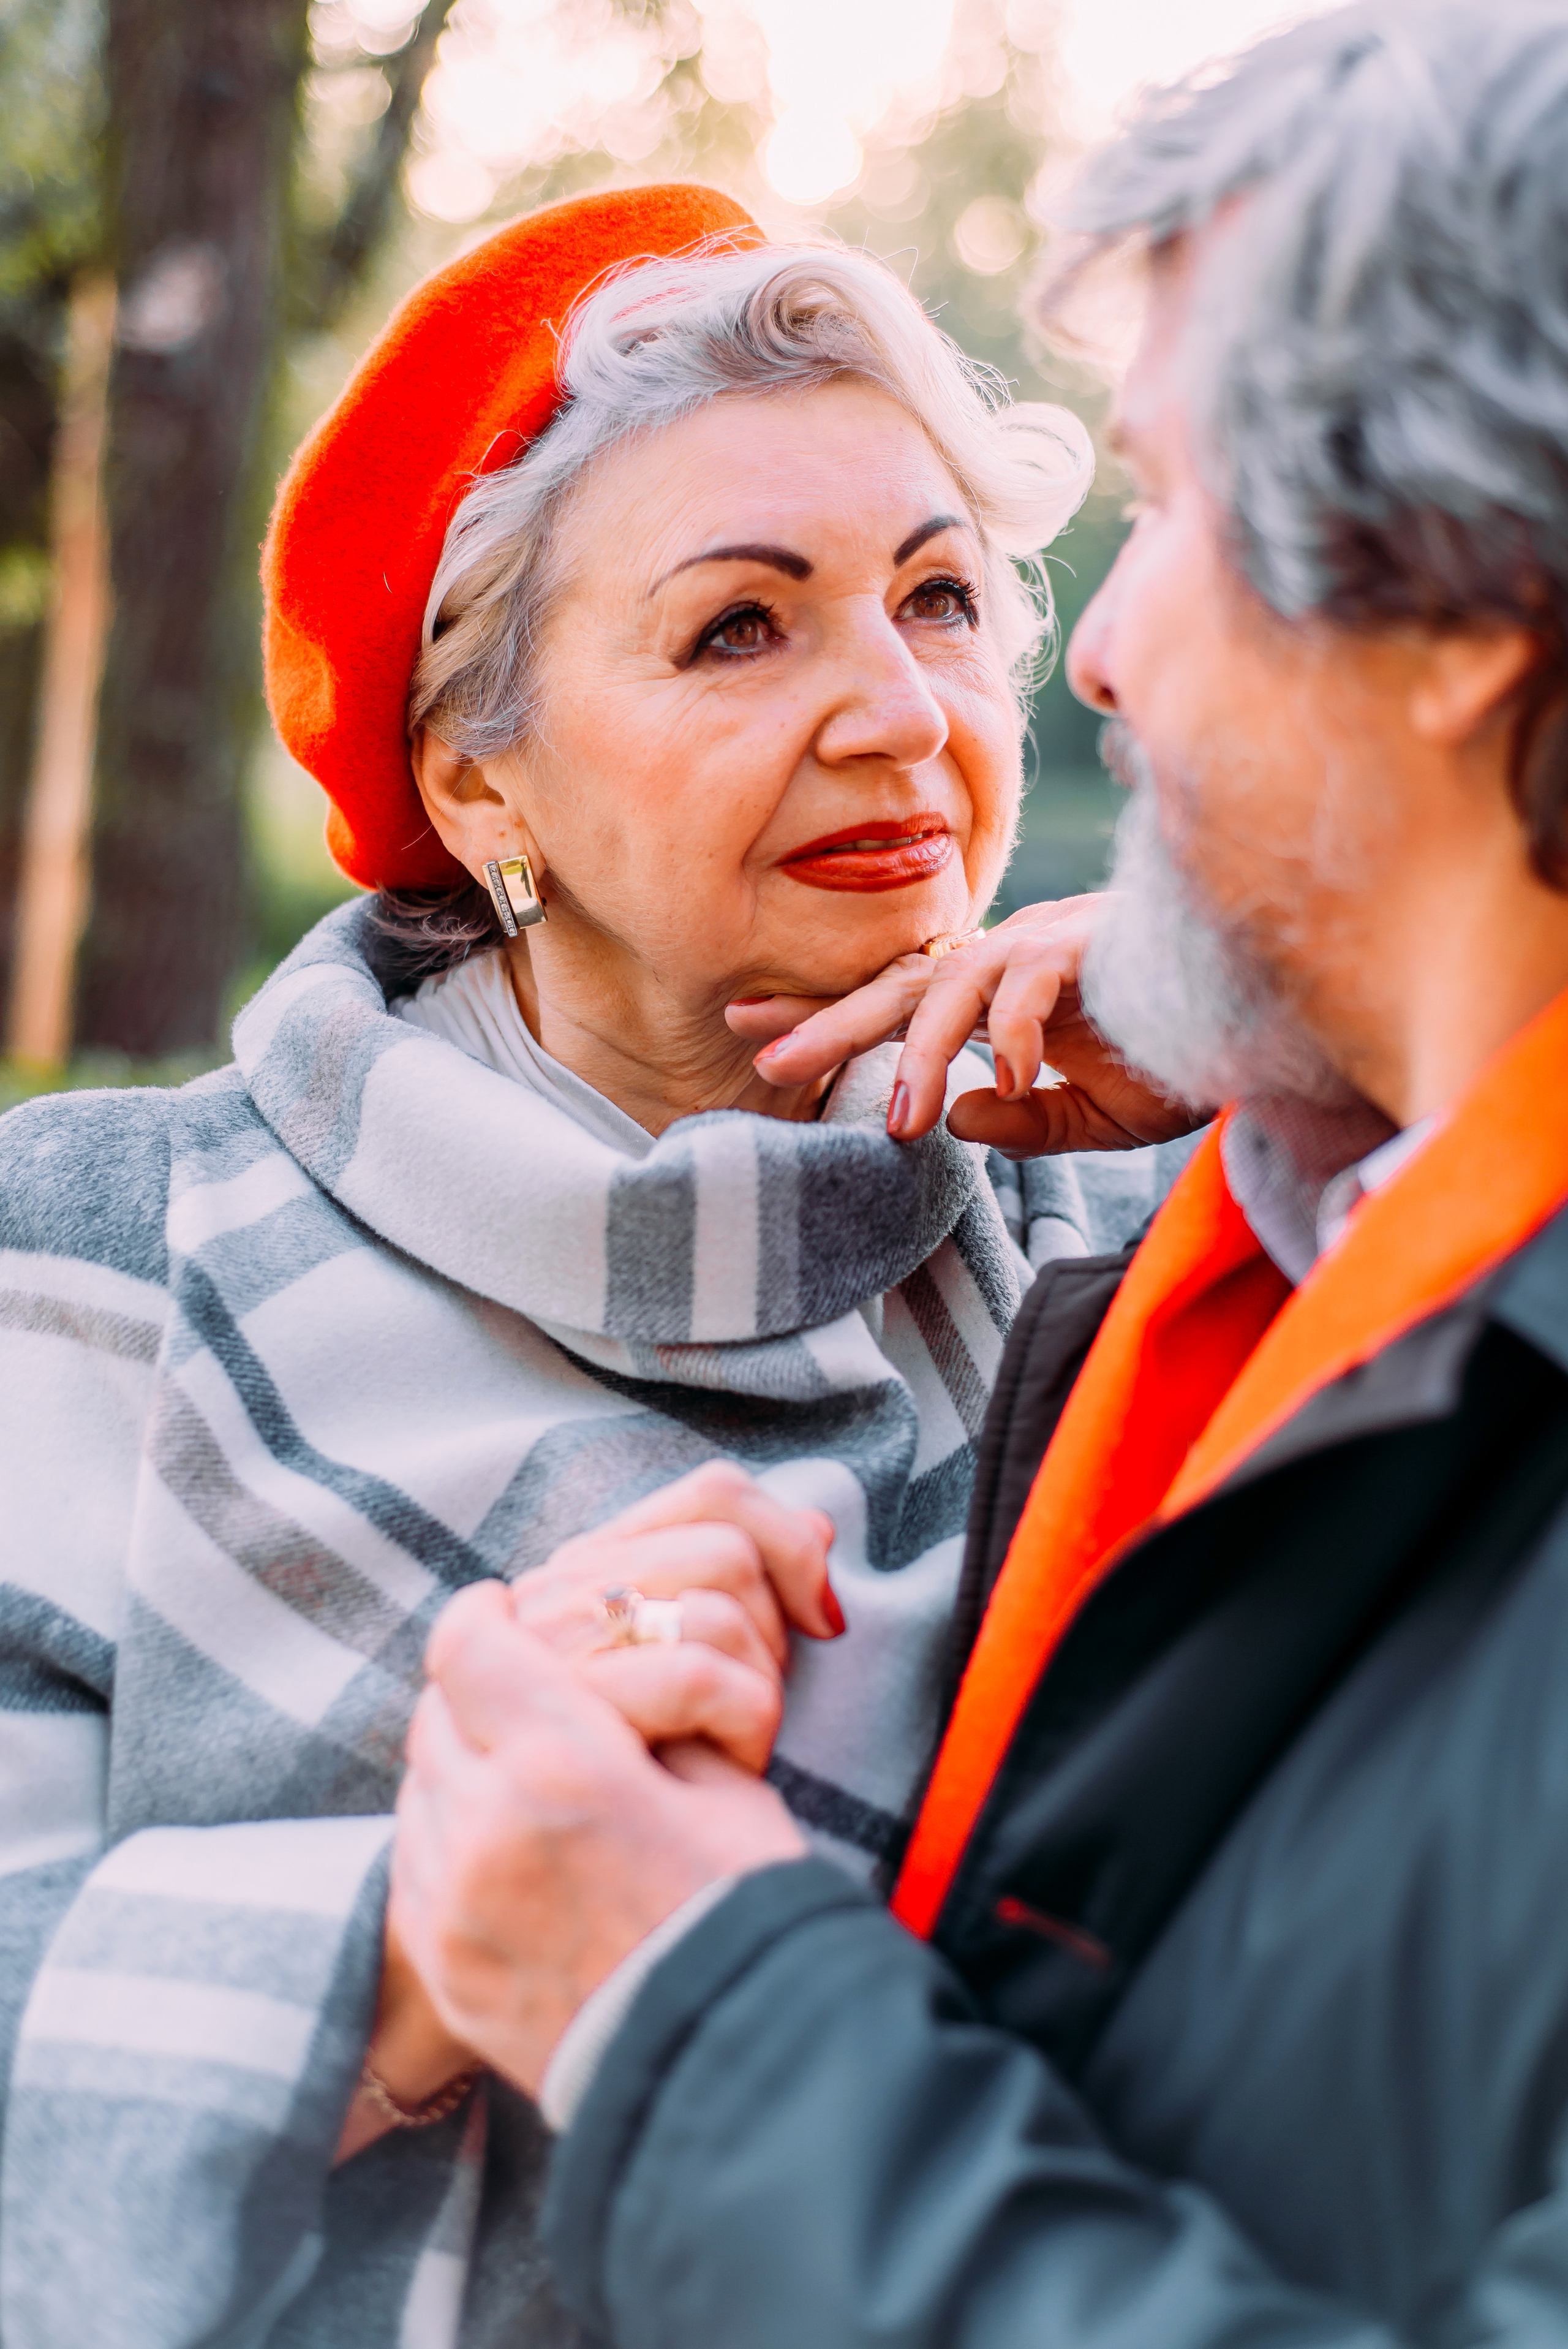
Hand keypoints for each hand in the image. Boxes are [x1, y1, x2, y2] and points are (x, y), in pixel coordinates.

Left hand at [392, 1592, 805, 2096]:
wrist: (731, 2068)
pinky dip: (450, 1836)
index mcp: (564, 1767)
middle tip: (518, 1691)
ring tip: (519, 1775)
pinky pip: (417, 1862)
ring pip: (418, 1785)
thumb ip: (643, 1713)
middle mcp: (487, 1828)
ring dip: (458, 1763)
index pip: (468, 1645)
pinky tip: (508, 1847)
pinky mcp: (443, 1965)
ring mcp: (453, 1905)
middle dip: (473, 1690)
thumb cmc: (746, 1910)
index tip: (500, 1606)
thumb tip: (597, 1670)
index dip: (481, 1613)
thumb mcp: (724, 1785)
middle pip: (435, 1710)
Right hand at [504, 1460, 841, 1772]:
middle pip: (727, 1547)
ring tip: (735, 1740)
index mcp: (587, 1569)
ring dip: (757, 1685)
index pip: (717, 1493)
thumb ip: (749, 1588)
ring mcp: (549, 1656)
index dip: (791, 1543)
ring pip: (715, 1607)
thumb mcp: (708, 1676)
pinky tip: (731, 1764)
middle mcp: (554, 1596)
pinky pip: (696, 1674)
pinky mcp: (566, 1722)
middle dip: (773, 1629)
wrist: (623, 1912)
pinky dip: (745, 1723)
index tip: (820, 1617)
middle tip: (756, 1701)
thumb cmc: (665, 1790)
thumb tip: (819, 1524)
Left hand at [726, 896, 1200, 1156]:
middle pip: (901, 984)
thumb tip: (953, 1120)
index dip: (823, 1014)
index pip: (895, 999)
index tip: (751, 1033)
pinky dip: (1015, 1033)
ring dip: (921, 1053)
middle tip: (764, 1059)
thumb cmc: (1176, 1054)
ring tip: (897, 1120)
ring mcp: (1046, 944)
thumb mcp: (1091, 1114)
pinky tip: (1009, 1080)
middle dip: (830, 1022)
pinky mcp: (1089, 945)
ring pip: (956, 985)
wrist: (1260, 1013)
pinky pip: (1033, 987)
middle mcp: (1009, 956)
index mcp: (997, 989)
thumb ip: (1022, 1121)